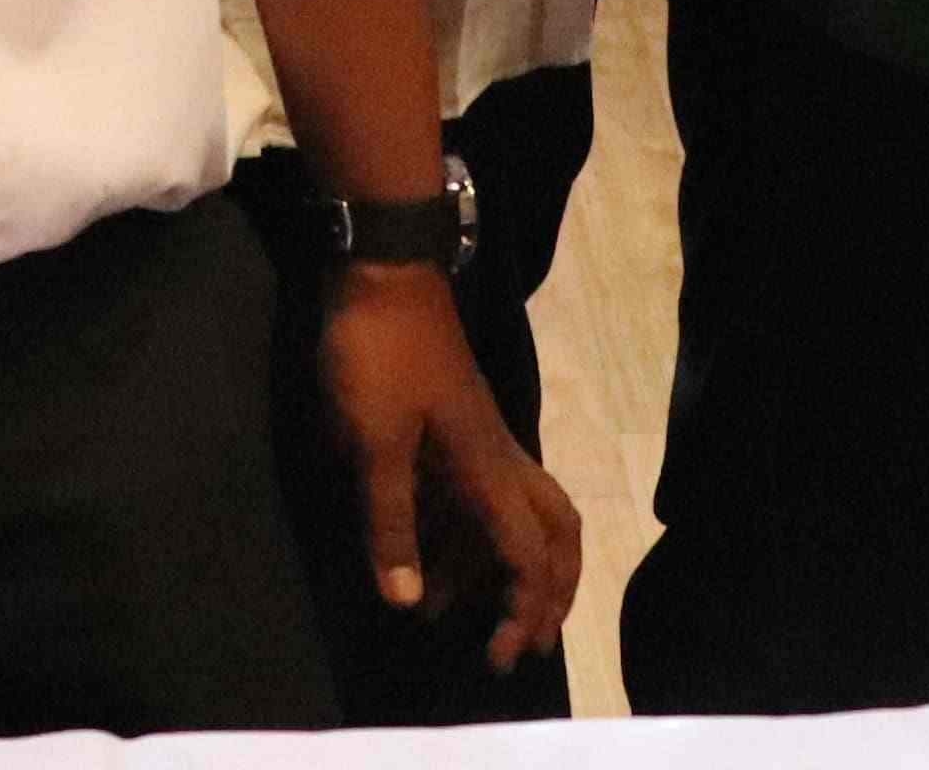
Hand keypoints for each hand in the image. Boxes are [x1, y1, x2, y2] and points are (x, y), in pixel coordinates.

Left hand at [316, 267, 583, 667]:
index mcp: (488, 469)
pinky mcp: (452, 428)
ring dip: (495, 572)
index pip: (530, 554)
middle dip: (548, 592)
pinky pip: (476, 499)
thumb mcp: (374, 444)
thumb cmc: (380, 355)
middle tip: (523, 644)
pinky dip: (463, 541)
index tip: (503, 657)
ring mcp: (476, 441)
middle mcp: (497, 460)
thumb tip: (408, 603)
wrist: (381, 271)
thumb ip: (389, 524)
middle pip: (553, 532)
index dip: (526, 610)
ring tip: (452, 620)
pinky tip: (424, 564)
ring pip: (514, 517)